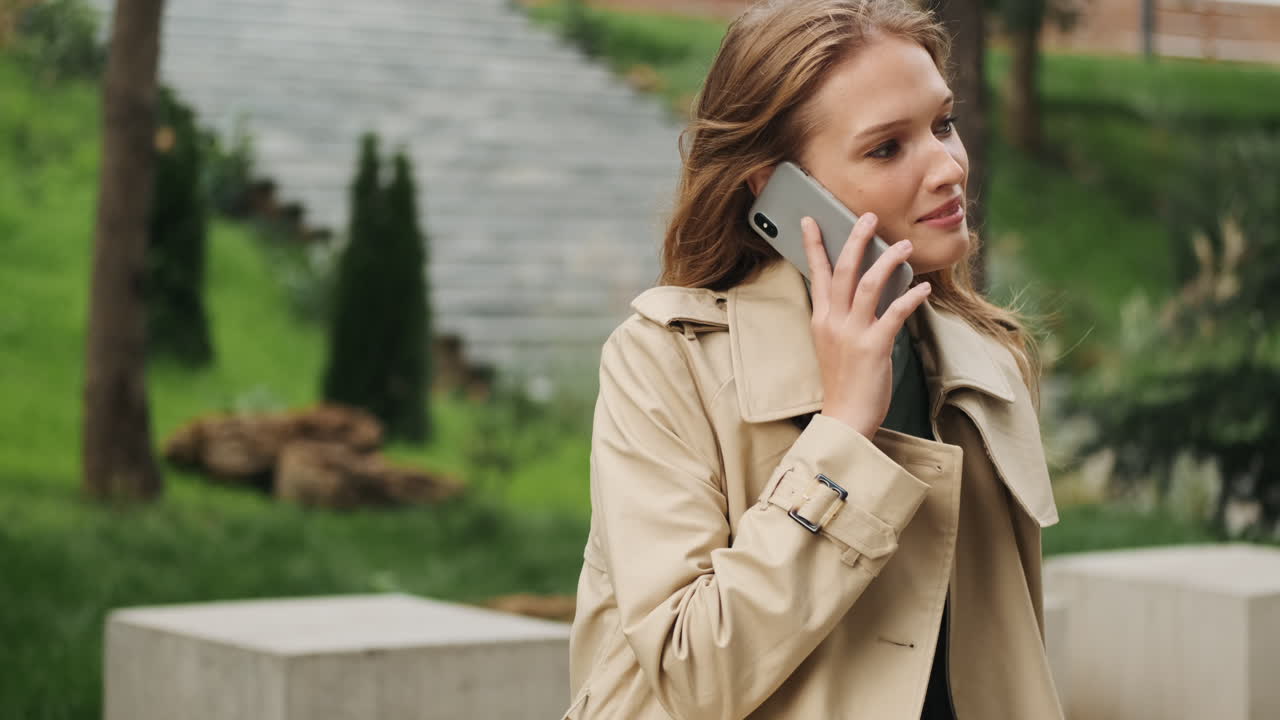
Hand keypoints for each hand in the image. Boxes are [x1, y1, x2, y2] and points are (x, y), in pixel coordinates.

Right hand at [801, 213, 931, 438]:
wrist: (845, 418)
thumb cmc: (844, 383)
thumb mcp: (833, 345)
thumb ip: (843, 318)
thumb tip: (866, 291)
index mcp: (821, 320)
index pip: (816, 274)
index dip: (814, 245)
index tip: (811, 221)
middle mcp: (833, 322)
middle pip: (842, 271)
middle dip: (856, 240)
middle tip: (869, 217)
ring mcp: (852, 334)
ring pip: (868, 285)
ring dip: (888, 261)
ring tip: (904, 246)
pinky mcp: (873, 347)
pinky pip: (895, 313)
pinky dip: (910, 297)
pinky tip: (924, 287)